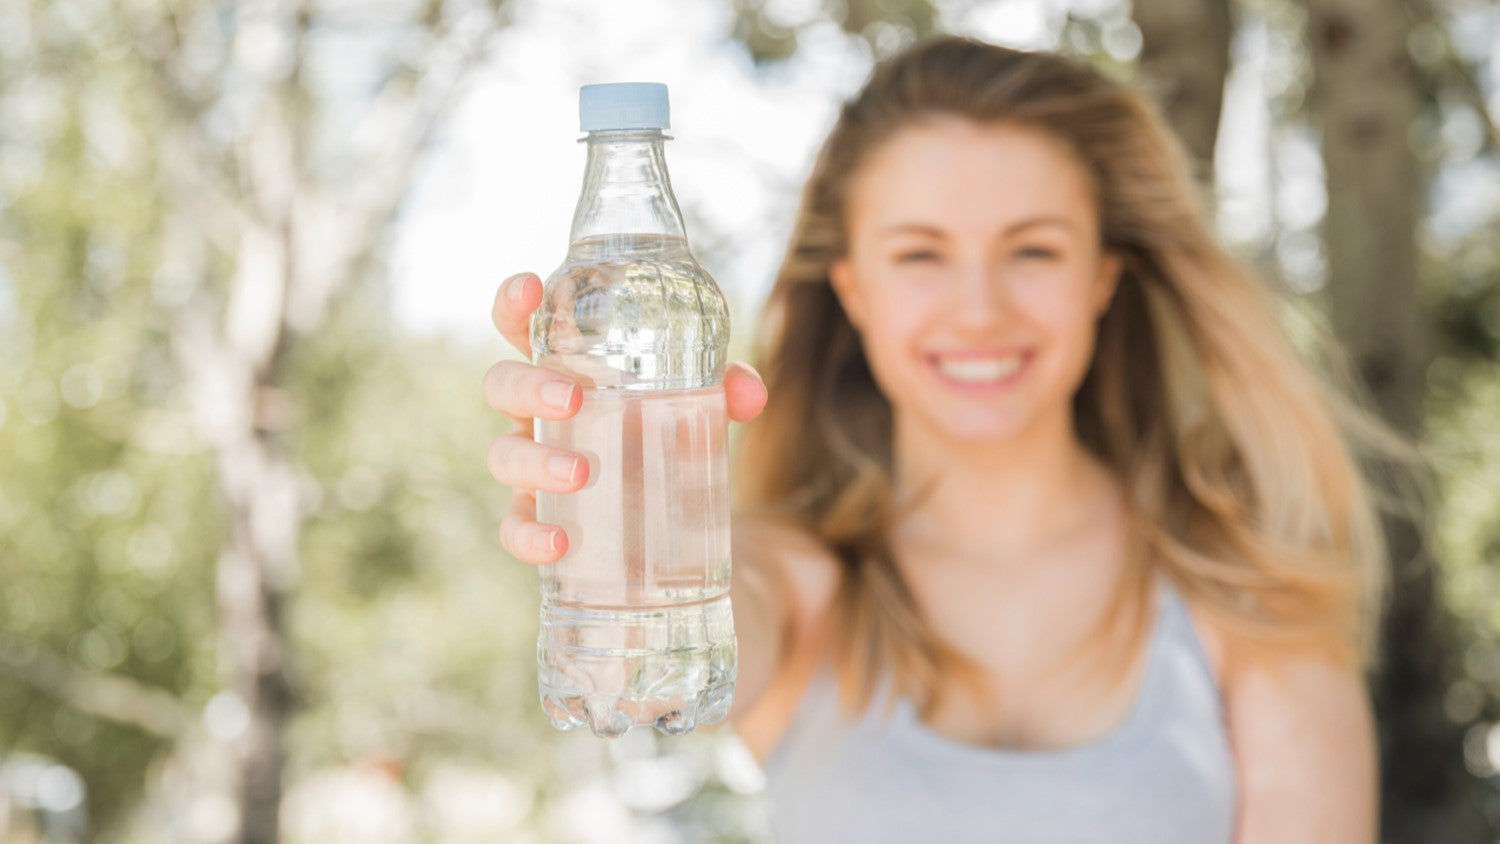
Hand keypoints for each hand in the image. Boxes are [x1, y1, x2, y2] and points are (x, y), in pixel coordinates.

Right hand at [484, 271, 768, 564]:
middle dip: (529, 387)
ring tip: (580, 473)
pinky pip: (514, 527)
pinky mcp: (539, 518)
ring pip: (504, 455)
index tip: (530, 286)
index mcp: (565, 367)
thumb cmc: (662, 430)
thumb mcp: (695, 402)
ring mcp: (533, 465)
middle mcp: (538, 411)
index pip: (523, 325)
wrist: (670, 514)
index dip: (514, 303)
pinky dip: (529, 536)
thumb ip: (721, 389)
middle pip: (503, 385)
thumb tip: (748, 394)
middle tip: (573, 398)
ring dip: (537, 460)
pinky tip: (558, 542)